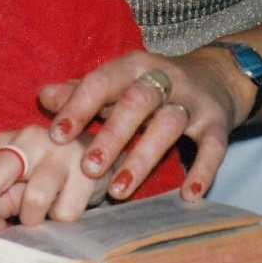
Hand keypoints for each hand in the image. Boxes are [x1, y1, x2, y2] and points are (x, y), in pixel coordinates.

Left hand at [0, 125, 111, 227]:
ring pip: (35, 199)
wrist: (98, 160)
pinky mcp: (88, 170)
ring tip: (40, 214)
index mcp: (4, 142)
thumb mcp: (13, 184)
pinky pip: (66, 212)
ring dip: (33, 218)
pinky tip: (65, 204)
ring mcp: (61, 152)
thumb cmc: (44, 177)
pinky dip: (61, 219)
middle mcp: (29, 139)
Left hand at [40, 46, 247, 202]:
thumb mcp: (118, 83)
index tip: (57, 135)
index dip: (79, 106)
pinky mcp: (218, 122)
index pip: (102, 81)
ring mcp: (193, 101)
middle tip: (88, 169)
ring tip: (119, 190)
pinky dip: (203, 169)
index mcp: (132, 67)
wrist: (217, 76)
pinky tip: (188, 195)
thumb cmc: (152, 86)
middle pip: (137, 102)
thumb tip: (43, 97)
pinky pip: (213, 146)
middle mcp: (164, 78)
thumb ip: (81, 91)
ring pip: (170, 125)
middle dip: (112, 135)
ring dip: (143, 158)